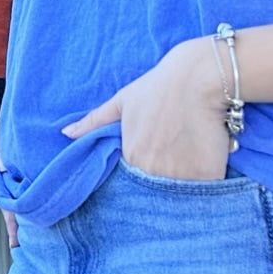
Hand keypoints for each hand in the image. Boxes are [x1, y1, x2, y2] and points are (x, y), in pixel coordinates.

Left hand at [62, 39, 231, 181]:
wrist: (201, 77)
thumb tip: (65, 133)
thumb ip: (94, 122)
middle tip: (174, 164)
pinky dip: (205, 186)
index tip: (152, 167)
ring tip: (189, 166)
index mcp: (130, 156)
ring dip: (182, 188)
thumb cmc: (160, 86)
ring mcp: (180, 176)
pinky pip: (205, 192)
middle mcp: (152, 171)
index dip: (142, 178)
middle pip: (156, 192)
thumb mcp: (122, 101)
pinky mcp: (207, 176)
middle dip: (162, 186)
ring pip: (179, 195)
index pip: (132, 182)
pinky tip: (207, 169)